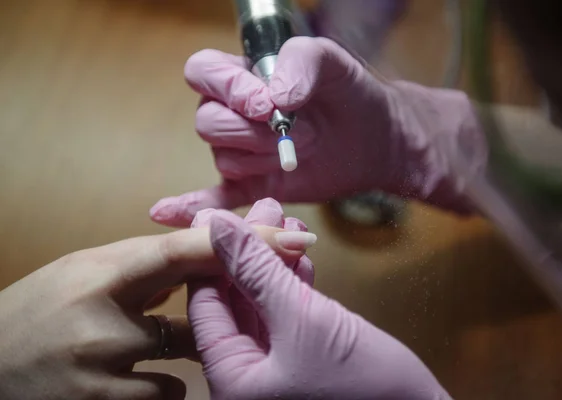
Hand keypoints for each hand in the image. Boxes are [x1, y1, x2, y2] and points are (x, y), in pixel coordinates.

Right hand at [0, 220, 308, 399]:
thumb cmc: (36, 313)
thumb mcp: (84, 273)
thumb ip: (141, 268)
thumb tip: (195, 261)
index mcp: (101, 271)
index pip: (186, 251)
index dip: (246, 244)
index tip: (294, 238)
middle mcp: (105, 320)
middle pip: (198, 312)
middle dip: (231, 307)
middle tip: (251, 298)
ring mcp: (105, 370)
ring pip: (186, 360)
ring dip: (183, 351)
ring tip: (130, 346)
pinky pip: (164, 394)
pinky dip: (159, 385)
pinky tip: (127, 378)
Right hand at [150, 36, 484, 226]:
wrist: (374, 137)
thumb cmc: (349, 92)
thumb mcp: (330, 60)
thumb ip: (298, 62)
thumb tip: (273, 98)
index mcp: (241, 76)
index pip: (202, 72)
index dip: (227, 89)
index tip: (266, 105)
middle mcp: (232, 114)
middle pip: (207, 122)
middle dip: (252, 132)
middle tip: (296, 132)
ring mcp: (241, 153)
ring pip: (222, 158)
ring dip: (261, 159)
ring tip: (298, 151)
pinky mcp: (253, 187)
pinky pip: (215, 198)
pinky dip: (192, 205)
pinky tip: (166, 211)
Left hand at [188, 211, 450, 399]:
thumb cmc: (363, 385)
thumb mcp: (303, 319)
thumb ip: (256, 270)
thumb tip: (217, 225)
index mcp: (231, 380)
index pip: (204, 305)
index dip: (212, 254)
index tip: (222, 214)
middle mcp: (246, 378)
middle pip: (234, 301)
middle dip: (252, 252)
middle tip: (266, 210)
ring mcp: (276, 369)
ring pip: (263, 303)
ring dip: (276, 262)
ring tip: (289, 222)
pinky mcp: (303, 360)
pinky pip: (287, 315)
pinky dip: (294, 283)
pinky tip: (302, 254)